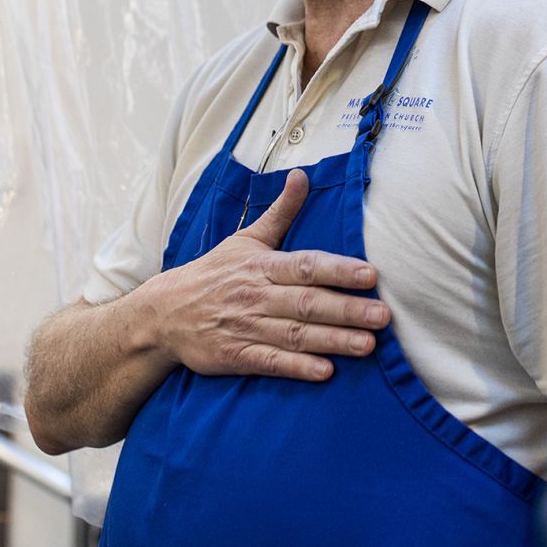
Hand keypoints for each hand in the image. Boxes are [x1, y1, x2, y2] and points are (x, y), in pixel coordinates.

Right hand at [143, 169, 389, 380]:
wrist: (164, 312)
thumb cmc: (215, 273)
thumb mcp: (246, 238)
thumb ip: (281, 212)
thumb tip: (302, 175)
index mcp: (262, 265)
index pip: (306, 266)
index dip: (338, 271)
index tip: (370, 275)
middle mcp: (257, 296)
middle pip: (307, 303)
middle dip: (347, 310)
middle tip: (383, 316)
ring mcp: (245, 327)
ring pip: (294, 334)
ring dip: (332, 341)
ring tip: (366, 345)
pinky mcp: (234, 355)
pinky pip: (269, 362)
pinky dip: (296, 367)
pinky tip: (324, 372)